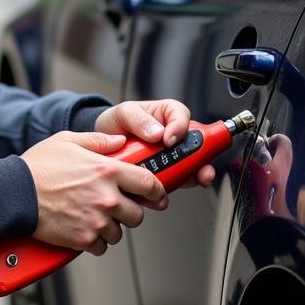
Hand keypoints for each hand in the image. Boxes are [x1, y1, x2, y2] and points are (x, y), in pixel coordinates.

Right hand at [21, 130, 166, 255]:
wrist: (14, 194)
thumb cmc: (38, 167)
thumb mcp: (68, 141)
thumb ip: (99, 140)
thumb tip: (120, 142)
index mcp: (108, 170)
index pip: (149, 184)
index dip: (158, 192)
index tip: (158, 197)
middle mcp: (107, 197)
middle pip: (138, 214)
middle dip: (130, 212)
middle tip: (117, 208)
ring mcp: (97, 220)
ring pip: (120, 232)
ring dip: (111, 227)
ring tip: (93, 217)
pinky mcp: (83, 239)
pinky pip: (102, 247)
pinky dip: (95, 242)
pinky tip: (83, 229)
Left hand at [94, 99, 215, 188]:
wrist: (103, 145)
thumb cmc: (117, 122)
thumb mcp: (124, 113)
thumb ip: (139, 119)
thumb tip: (157, 132)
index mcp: (168, 114)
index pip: (182, 116)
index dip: (180, 129)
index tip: (168, 141)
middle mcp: (174, 135)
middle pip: (196, 145)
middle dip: (201, 160)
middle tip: (199, 171)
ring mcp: (170, 156)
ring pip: (190, 167)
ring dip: (192, 177)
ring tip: (188, 181)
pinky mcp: (165, 172)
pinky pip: (175, 181)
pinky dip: (171, 187)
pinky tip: (163, 191)